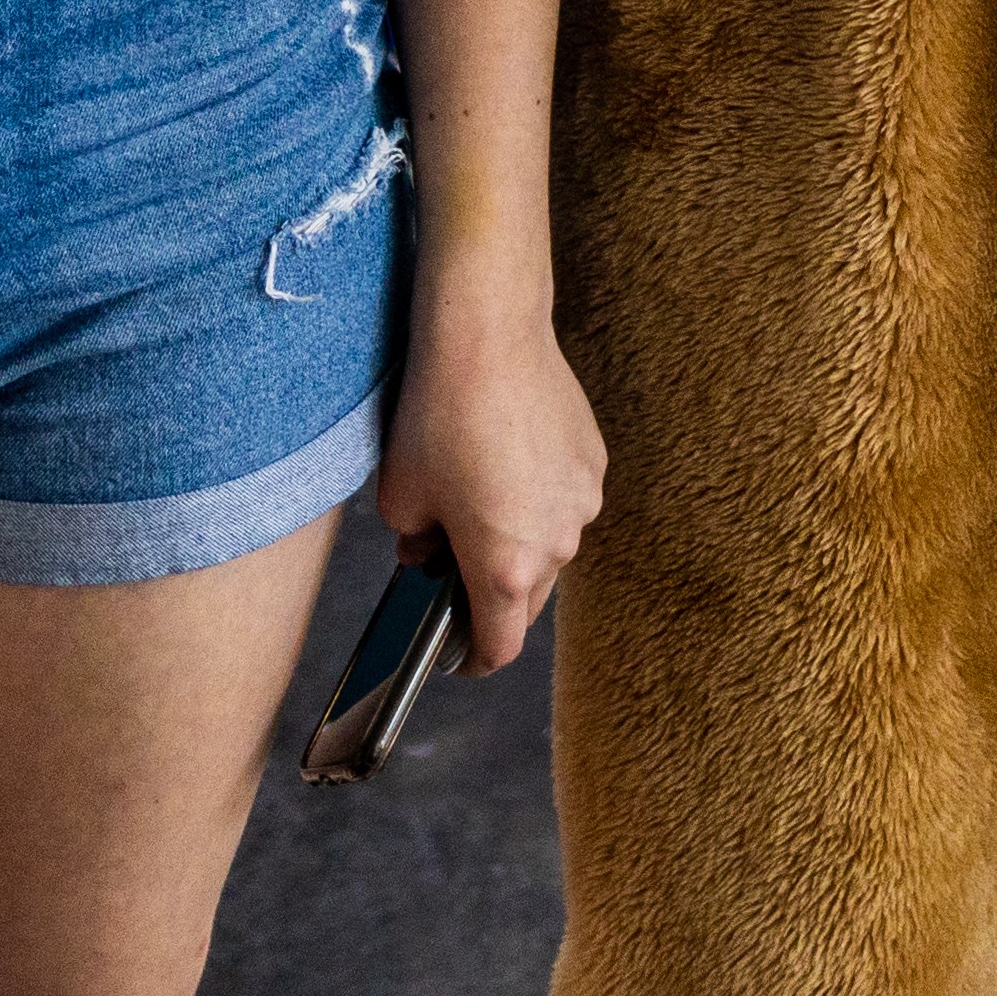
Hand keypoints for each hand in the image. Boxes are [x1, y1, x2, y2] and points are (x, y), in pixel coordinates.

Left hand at [374, 260, 608, 671]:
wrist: (489, 337)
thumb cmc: (439, 418)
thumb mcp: (402, 498)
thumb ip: (416, 548)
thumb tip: (429, 553)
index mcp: (506, 568)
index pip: (498, 647)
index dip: (471, 658)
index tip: (454, 653)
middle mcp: (558, 543)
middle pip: (528, 600)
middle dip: (493, 595)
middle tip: (452, 563)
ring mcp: (584, 501)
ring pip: (550, 548)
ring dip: (520, 543)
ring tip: (481, 497)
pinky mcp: (594, 460)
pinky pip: (565, 501)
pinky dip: (539, 500)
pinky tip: (508, 461)